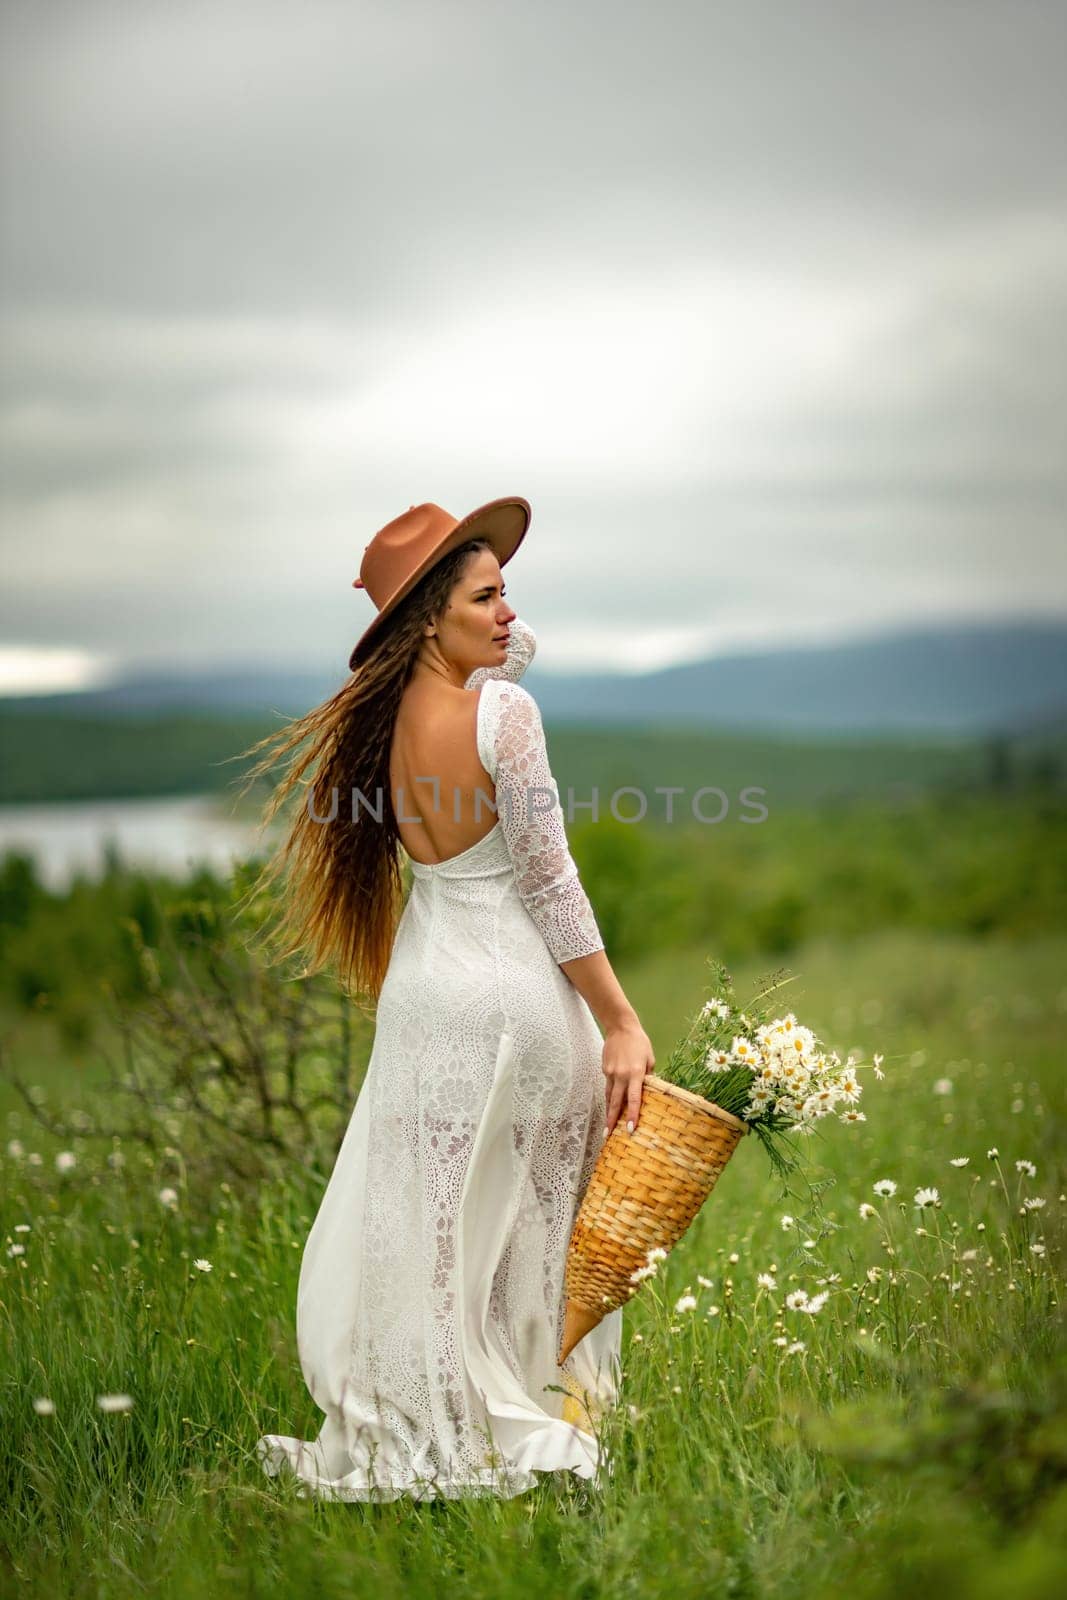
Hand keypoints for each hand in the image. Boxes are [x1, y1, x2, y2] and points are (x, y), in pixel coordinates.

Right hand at [602, 1019, 654, 1137]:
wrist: (620, 1027)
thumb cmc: (639, 1042)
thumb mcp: (649, 1059)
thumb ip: (647, 1077)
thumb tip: (647, 1091)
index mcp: (635, 1073)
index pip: (634, 1099)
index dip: (632, 1115)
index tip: (630, 1129)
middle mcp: (621, 1075)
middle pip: (616, 1102)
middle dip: (612, 1120)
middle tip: (608, 1136)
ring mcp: (611, 1073)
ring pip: (609, 1097)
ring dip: (608, 1112)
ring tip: (607, 1128)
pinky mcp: (604, 1069)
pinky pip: (608, 1086)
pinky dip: (609, 1096)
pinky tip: (610, 1105)